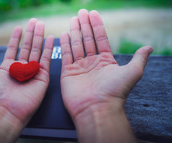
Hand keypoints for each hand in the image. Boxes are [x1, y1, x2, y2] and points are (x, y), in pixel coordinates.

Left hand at [0, 18, 53, 125]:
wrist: (4, 111)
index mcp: (8, 68)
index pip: (13, 48)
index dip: (16, 38)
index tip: (19, 27)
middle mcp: (22, 69)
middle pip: (27, 47)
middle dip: (31, 34)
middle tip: (35, 21)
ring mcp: (33, 73)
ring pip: (37, 51)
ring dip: (40, 38)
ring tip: (41, 25)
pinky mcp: (42, 78)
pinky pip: (46, 60)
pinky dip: (49, 49)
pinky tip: (50, 38)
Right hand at [60, 9, 151, 142]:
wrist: (97, 109)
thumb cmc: (115, 92)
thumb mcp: (132, 72)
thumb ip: (139, 58)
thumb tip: (149, 47)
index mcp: (105, 61)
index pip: (100, 39)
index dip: (97, 26)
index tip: (93, 14)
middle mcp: (92, 63)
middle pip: (87, 39)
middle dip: (85, 25)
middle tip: (81, 12)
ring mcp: (79, 67)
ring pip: (76, 45)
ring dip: (75, 32)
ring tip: (73, 19)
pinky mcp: (68, 73)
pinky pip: (66, 55)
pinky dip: (65, 45)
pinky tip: (64, 34)